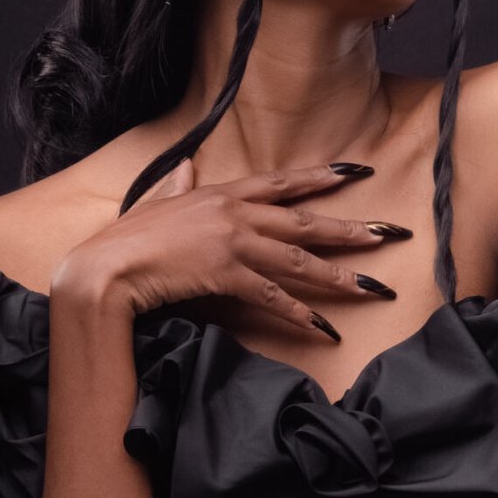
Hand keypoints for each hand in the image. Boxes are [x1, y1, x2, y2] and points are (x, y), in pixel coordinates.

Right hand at [50, 154, 413, 342]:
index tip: (355, 173)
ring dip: (341, 275)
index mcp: (221, 193)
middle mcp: (235, 213)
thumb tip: (187, 168)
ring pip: (300, 260)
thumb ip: (176, 186)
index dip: (322, 177)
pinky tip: (327, 330)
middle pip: (306, 221)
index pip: (283, 182)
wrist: (105, 266)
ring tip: (375, 287)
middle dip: (352, 228)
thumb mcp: (154, 202)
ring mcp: (233, 243)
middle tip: (391, 233)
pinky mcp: (227, 275)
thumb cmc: (124, 239)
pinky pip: (275, 297)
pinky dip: (302, 315)